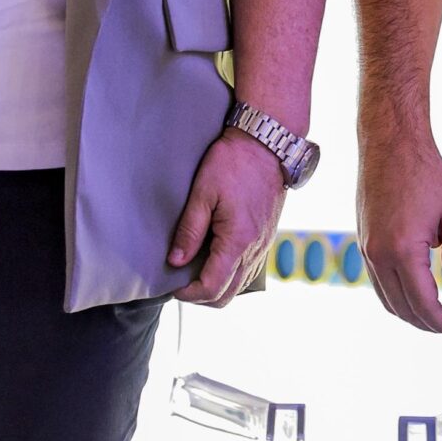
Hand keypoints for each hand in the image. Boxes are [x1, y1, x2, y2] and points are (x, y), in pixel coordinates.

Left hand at [168, 130, 284, 306]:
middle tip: (182, 283)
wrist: (267, 144)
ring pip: (240, 285)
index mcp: (238, 240)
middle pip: (228, 295)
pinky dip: (232, 275)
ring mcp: (265, 244)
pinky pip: (250, 270)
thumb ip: (190, 230)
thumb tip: (176, 262)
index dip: (189, 295)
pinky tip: (217, 259)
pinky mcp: (268, 236)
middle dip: (202, 296)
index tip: (173, 286)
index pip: (212, 287)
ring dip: (217, 287)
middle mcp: (255, 248)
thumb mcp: (203, 192)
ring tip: (197, 271)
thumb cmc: (234, 163)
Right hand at [355, 134, 441, 337]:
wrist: (390, 143)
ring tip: (441, 316)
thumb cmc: (428, 174)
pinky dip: (398, 298)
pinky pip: (379, 284)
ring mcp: (365, 250)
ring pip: (388, 301)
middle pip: (403, 310)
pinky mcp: (362, 243)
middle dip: (430, 325)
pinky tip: (419, 295)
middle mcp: (378, 255)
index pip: (425, 305)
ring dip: (413, 315)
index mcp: (403, 250)